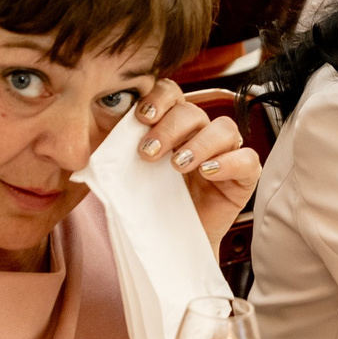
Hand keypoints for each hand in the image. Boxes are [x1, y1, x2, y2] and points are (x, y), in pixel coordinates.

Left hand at [134, 81, 260, 248]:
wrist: (170, 244)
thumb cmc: (151, 206)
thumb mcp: (130, 174)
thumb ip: (118, 152)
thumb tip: (89, 139)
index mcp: (173, 125)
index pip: (172, 94)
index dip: (159, 98)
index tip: (142, 117)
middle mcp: (201, 133)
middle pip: (193, 112)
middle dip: (170, 129)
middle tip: (149, 153)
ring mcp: (226, 153)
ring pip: (224, 128)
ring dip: (199, 143)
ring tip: (178, 166)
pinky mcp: (243, 177)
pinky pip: (247, 159)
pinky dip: (227, 162)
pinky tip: (206, 173)